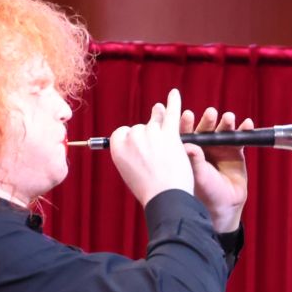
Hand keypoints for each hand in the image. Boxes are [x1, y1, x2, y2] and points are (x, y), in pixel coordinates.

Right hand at [108, 89, 194, 206]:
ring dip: (161, 129)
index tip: (140, 152)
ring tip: (165, 140)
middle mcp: (132, 137)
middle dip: (150, 139)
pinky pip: (171, 114)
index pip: (124, 132)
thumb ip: (129, 151)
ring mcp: (152, 134)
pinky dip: (174, 102)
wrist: (166, 199)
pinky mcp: (170, 135)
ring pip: (155, 123)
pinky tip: (174, 93)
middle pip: (141, 127)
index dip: (134, 141)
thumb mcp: (128, 170)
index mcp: (117, 147)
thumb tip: (134, 136)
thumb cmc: (149, 189)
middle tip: (157, 159)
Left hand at [183, 106, 251, 233]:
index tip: (187, 115)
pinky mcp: (235, 152)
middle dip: (208, 120)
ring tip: (229, 117)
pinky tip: (247, 124)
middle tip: (210, 114)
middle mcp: (203, 146)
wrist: (223, 206)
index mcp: (188, 150)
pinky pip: (240, 138)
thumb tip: (187, 145)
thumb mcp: (197, 176)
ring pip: (222, 131)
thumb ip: (194, 160)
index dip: (186, 123)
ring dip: (226, 123)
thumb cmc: (203, 192)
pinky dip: (244, 130)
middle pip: (205, 128)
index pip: (185, 132)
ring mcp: (219, 148)